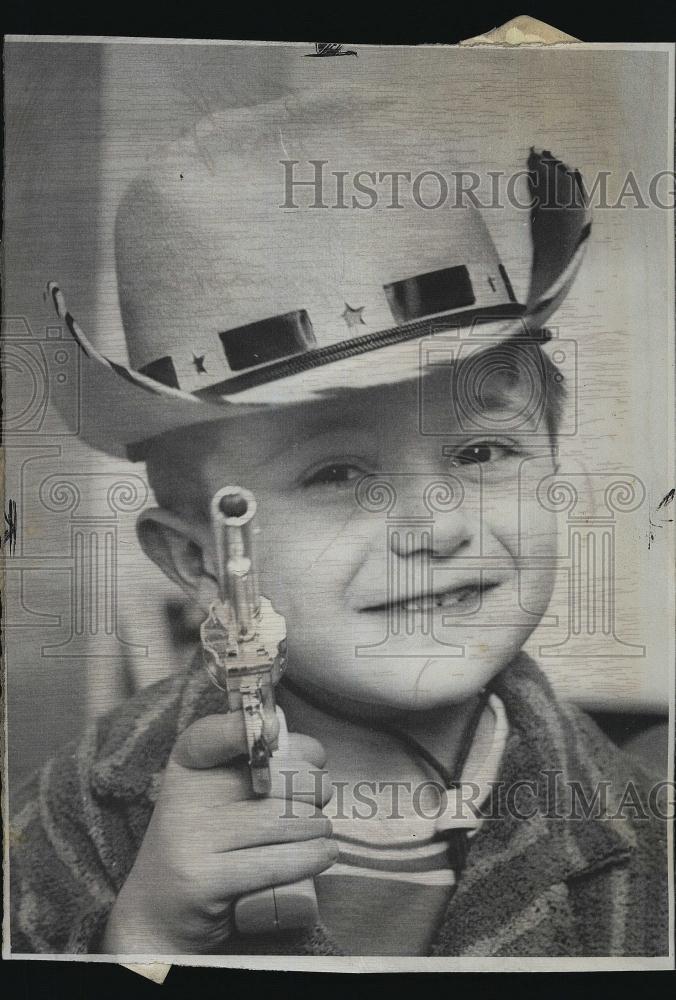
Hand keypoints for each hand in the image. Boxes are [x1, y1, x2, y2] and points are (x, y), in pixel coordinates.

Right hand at [102, 709, 334, 953]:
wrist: (159, 914)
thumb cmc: (207, 843)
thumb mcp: (219, 795)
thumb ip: (259, 764)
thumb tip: (313, 752)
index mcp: (187, 766)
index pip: (213, 735)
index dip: (245, 728)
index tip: (274, 729)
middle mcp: (185, 797)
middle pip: (275, 777)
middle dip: (314, 788)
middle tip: (318, 800)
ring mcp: (192, 840)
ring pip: (286, 821)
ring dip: (319, 827)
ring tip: (320, 832)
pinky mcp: (206, 881)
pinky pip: (278, 861)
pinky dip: (312, 856)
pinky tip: (323, 853)